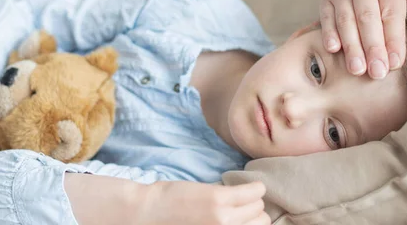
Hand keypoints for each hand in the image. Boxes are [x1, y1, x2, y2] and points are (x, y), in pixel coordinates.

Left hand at [142, 181, 269, 224]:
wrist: (144, 215)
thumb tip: (236, 218)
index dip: (251, 224)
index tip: (247, 218)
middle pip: (262, 222)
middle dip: (254, 214)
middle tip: (242, 207)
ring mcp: (224, 219)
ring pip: (259, 207)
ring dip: (254, 200)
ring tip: (242, 196)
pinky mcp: (219, 199)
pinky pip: (253, 192)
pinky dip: (256, 187)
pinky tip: (252, 185)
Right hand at [319, 0, 406, 78]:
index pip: (392, 12)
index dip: (394, 39)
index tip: (396, 64)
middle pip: (368, 18)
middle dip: (373, 47)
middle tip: (377, 74)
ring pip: (346, 19)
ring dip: (351, 45)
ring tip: (357, 70)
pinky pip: (326, 18)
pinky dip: (329, 33)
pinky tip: (333, 50)